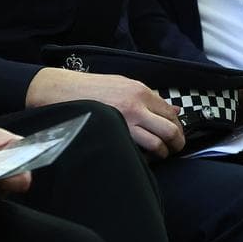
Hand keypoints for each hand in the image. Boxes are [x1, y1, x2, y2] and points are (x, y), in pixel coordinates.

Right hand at [26, 67, 183, 157]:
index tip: (176, 134)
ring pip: (158, 144)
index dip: (178, 127)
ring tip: (159, 154)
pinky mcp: (114, 135)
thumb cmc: (93, 88)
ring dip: (163, 153)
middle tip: (174, 148)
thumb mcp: (124, 84)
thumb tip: (174, 110)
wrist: (63, 91)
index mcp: (140, 91)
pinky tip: (142, 156)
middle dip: (177, 143)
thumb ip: (150, 97)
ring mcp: (125, 122)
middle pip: (170, 130)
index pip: (171, 113)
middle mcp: (136, 106)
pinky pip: (138, 152)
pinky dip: (145, 157)